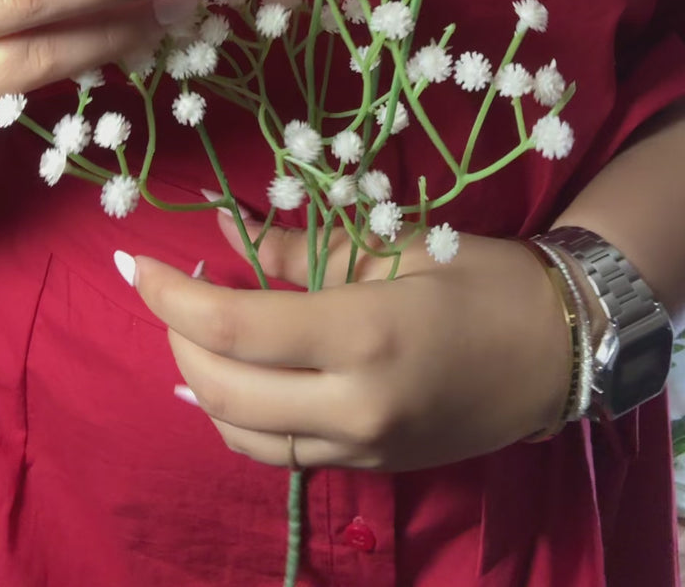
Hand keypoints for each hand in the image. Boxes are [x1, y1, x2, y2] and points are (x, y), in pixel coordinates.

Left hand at [126, 218, 571, 471]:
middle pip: (222, 391)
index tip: (132, 262)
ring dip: (200, 384)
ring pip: (241, 435)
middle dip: (175, 339)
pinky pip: (279, 451)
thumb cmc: (483, 276)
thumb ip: (302, 244)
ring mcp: (362, 446)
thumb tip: (226, 227)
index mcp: (363, 335)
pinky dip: (239, 416)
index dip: (169, 295)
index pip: (234, 326)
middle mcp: (354, 405)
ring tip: (194, 331)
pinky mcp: (370, 465)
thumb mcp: (393, 243)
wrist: (561, 350)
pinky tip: (234, 375)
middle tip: (168, 292)